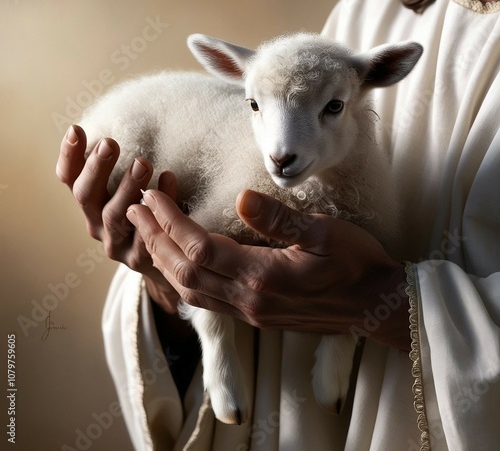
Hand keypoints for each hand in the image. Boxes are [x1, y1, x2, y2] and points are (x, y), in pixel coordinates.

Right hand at [55, 125, 180, 314]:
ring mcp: (116, 244)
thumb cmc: (147, 212)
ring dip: (127, 188)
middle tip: (110, 143)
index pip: (69, 179)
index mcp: (89, 204)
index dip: (70, 156)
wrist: (168, 257)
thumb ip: (122, 168)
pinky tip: (169, 180)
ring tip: (143, 163)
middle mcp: (95, 224)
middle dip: (96, 169)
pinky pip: (149, 231)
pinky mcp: (140, 259)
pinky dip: (160, 205)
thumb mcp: (129, 189)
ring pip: (115, 216)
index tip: (77, 129)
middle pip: (86, 197)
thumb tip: (123, 119)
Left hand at [126, 188, 410, 350]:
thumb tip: (241, 198)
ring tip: (146, 231)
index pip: (199, 248)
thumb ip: (280, 219)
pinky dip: (182, 277)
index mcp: (263, 278)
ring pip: (189, 290)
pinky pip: (204, 299)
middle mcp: (248, 300)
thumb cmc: (355, 264)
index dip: (170, 221)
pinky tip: (176, 261)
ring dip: (163, 259)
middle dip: (155, 239)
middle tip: (135, 210)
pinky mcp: (254, 314)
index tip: (152, 195)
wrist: (374, 305)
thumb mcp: (325, 233)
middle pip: (184, 272)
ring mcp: (249, 312)